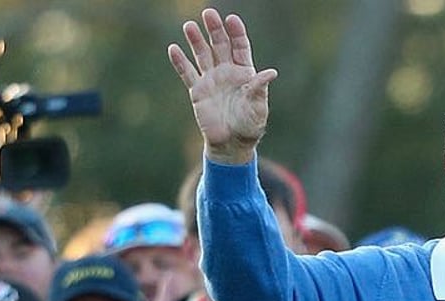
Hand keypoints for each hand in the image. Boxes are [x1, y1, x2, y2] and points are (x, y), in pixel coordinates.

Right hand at [167, 8, 276, 163]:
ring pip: (202, 54)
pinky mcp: (197, 91)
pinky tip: (173, 49)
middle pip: (220, 45)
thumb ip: (259, 89)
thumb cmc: (249, 126)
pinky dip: (180, 62)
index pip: (240, 47)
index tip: (232, 19)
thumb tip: (270, 73)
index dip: (236, 33)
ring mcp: (211, 80)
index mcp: (245, 73)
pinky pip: (187, 73)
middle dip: (214, 29)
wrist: (231, 144)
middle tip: (209, 13)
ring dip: (196, 40)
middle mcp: (227, 72)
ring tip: (189, 26)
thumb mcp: (258, 107)